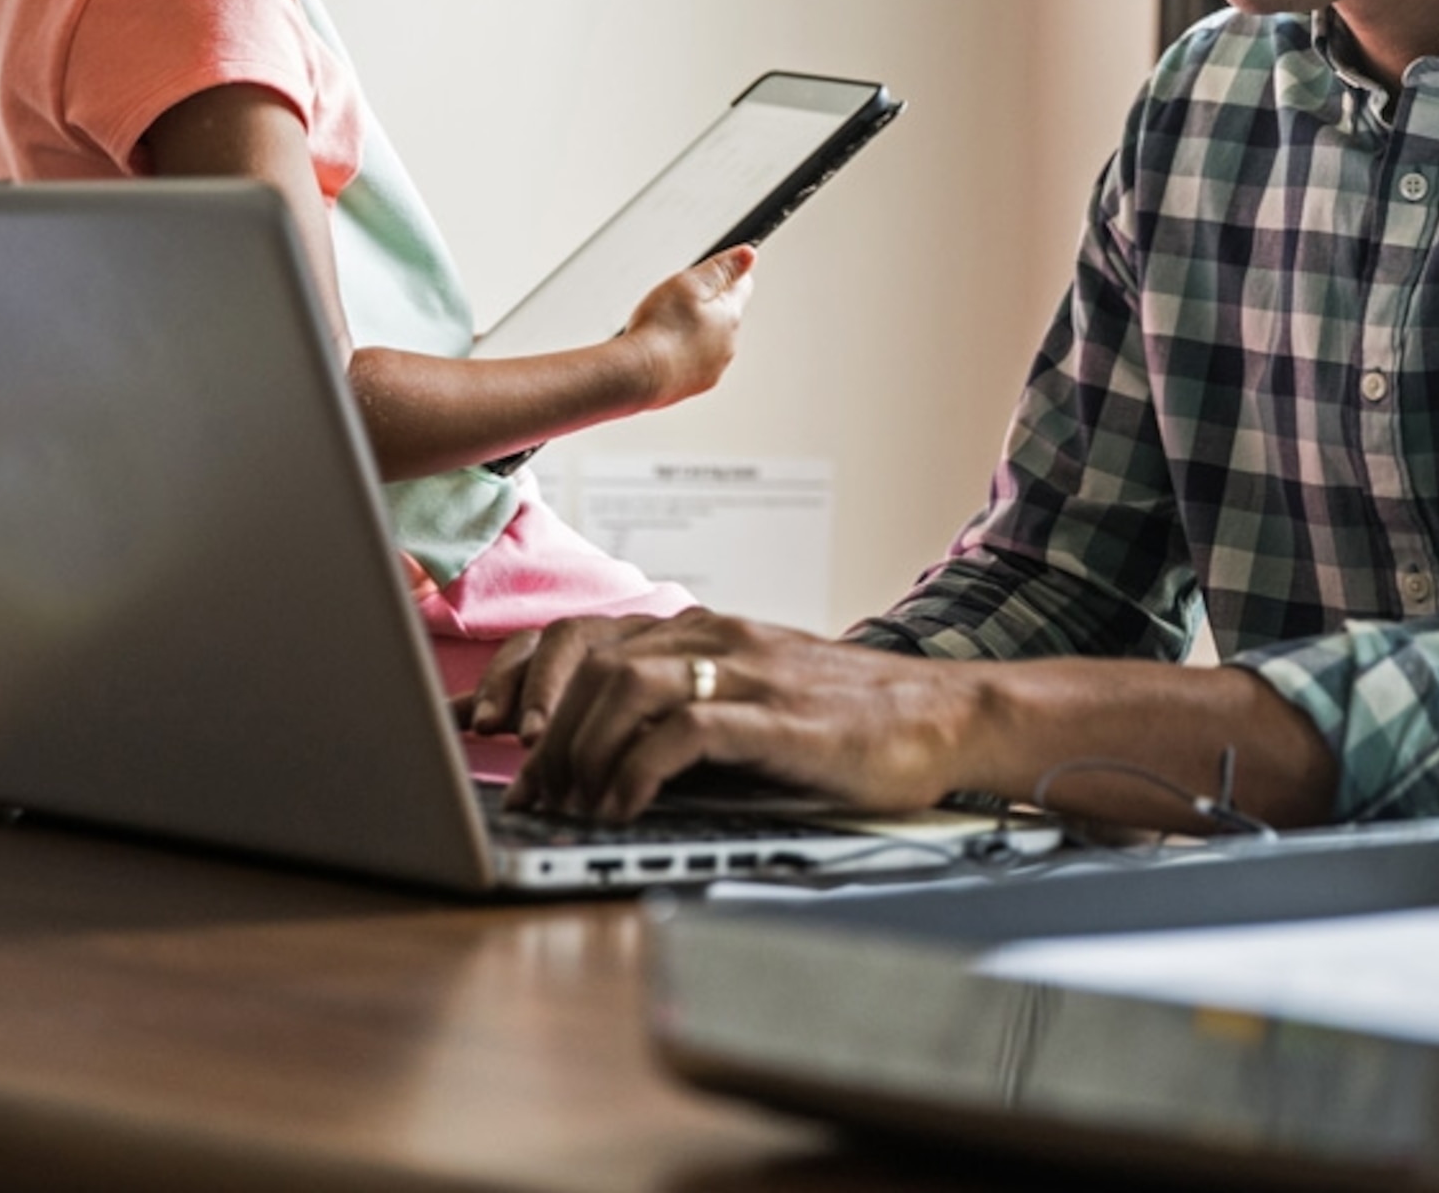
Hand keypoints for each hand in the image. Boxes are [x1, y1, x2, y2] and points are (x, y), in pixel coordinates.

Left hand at [482, 612, 978, 822]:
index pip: (583, 632)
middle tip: (532, 794)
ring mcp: (751, 673)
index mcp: (705, 630)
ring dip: (581, 752)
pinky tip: (623, 807)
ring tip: (572, 806)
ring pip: (625, 686)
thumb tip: (588, 755)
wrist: (946, 718)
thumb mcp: (749, 702)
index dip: (523, 679)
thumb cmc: (847, 723)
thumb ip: (680, 711)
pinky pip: (684, 730)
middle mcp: (719, 638)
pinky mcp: (782, 719)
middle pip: (590, 660)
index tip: (491, 734)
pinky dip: (636, 770)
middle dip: (544, 732)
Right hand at [620, 245, 753, 410]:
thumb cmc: (660, 329)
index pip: (742, 285)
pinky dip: (676, 355)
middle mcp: (728, 344)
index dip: (724, 274)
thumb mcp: (690, 284)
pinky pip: (688, 363)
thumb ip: (721, 269)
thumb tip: (750, 255)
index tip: (705, 274)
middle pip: (721, 314)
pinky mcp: (691, 385)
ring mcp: (711, 368)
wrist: (637, 376)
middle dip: (702, 306)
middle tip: (672, 304)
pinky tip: (655, 351)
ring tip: (660, 329)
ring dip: (688, 333)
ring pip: (704, 340)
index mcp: (730, 315)